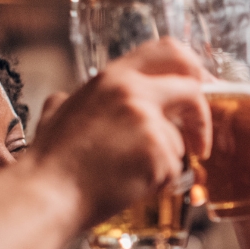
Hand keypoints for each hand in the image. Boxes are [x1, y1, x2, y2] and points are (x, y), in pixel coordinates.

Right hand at [30, 38, 212, 226]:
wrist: (48, 195)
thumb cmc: (51, 163)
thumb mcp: (58, 114)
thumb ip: (71, 101)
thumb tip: (64, 100)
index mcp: (112, 77)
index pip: (169, 52)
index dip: (193, 70)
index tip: (199, 89)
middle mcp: (133, 91)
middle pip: (192, 93)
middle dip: (201, 121)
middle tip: (199, 144)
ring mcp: (147, 121)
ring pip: (180, 142)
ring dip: (165, 163)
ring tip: (128, 176)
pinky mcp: (157, 152)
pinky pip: (175, 170)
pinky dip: (160, 183)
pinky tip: (129, 186)